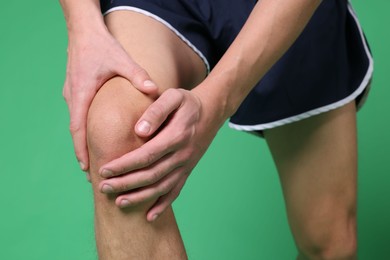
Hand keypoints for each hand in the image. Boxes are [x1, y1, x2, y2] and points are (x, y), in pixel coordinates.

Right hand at [63, 26, 157, 174]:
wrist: (83, 30)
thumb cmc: (101, 45)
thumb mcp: (121, 59)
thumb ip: (138, 76)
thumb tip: (154, 90)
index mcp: (82, 94)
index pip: (78, 128)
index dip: (81, 149)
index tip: (86, 168)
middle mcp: (73, 97)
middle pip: (75, 131)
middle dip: (82, 152)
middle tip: (92, 173)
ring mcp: (72, 94)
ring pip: (76, 123)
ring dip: (83, 141)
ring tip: (94, 159)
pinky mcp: (74, 89)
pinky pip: (77, 114)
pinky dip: (84, 128)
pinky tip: (95, 135)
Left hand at [98, 88, 224, 220]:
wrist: (210, 113)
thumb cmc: (186, 103)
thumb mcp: (173, 97)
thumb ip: (156, 111)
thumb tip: (139, 130)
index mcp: (177, 135)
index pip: (146, 155)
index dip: (124, 165)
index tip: (104, 169)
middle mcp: (182, 154)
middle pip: (151, 174)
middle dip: (125, 183)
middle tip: (103, 188)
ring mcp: (186, 165)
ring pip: (161, 187)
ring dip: (140, 197)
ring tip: (118, 203)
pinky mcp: (187, 171)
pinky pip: (176, 191)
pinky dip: (163, 205)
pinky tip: (149, 216)